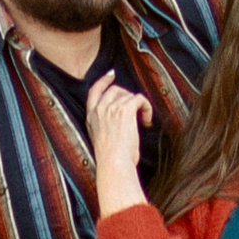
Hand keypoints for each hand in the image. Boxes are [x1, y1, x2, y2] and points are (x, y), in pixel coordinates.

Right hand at [85, 70, 150, 188]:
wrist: (114, 163)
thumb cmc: (111, 159)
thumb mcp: (99, 138)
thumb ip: (103, 124)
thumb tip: (118, 118)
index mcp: (91, 116)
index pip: (95, 90)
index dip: (104, 80)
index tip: (111, 75)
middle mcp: (100, 109)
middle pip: (115, 90)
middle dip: (128, 97)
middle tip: (136, 109)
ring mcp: (111, 107)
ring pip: (130, 95)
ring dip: (139, 106)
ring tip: (143, 121)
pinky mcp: (125, 109)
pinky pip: (140, 99)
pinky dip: (147, 108)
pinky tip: (147, 121)